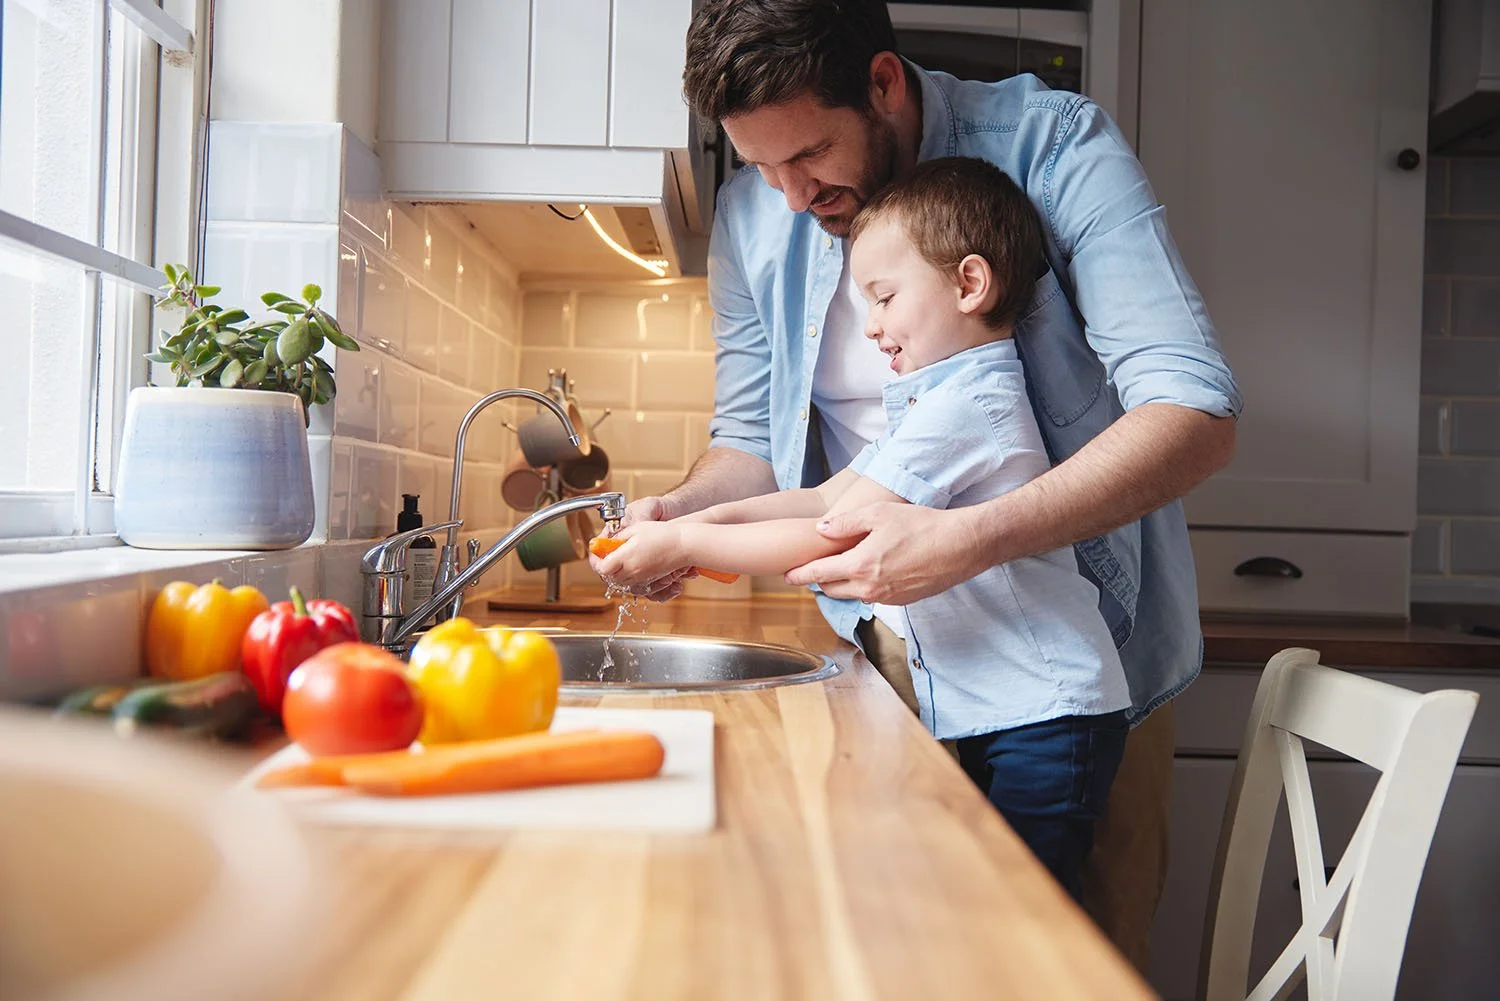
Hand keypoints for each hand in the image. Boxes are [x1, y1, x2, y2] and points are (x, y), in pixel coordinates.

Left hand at [587, 496, 694, 601]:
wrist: (684, 544)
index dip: (597, 561)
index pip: (602, 568)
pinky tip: (632, 563)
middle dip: (606, 567)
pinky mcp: (650, 580)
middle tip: (607, 554)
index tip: (598, 553)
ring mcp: (642, 577)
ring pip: (620, 582)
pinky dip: (628, 575)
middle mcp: (632, 571)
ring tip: (620, 558)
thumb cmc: (663, 534)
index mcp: (626, 558)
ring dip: (616, 572)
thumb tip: (607, 543)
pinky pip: (633, 582)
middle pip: (609, 578)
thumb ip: (618, 538)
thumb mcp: (635, 529)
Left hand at [784, 503, 989, 603]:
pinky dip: (864, 585)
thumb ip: (845, 523)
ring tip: (843, 566)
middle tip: (814, 567)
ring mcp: (885, 598)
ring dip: (842, 583)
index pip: (818, 574)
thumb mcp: (879, 515)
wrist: (959, 546)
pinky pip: (872, 596)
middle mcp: (869, 588)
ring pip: (851, 595)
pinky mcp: (901, 601)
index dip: (799, 574)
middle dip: (819, 579)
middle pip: (831, 589)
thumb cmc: (921, 525)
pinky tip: (873, 569)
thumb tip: (820, 530)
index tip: (786, 575)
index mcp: (859, 566)